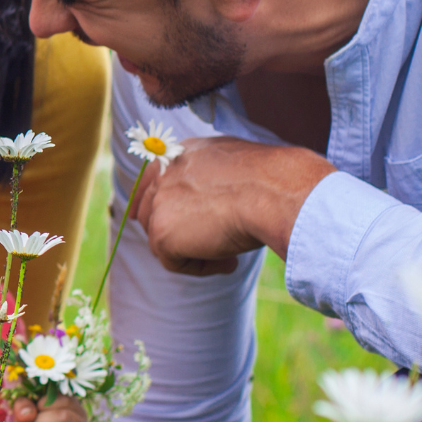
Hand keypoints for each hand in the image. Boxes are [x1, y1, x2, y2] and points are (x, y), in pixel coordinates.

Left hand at [136, 136, 332, 270]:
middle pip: (147, 212)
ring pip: (162, 240)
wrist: (274, 192)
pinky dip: (202, 267)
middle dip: (171, 234)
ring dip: (193, 252)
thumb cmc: (271, 182)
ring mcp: (159, 202)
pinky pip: (174, 262)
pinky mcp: (162, 232)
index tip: (161, 223)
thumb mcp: (237, 168)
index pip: (151, 180)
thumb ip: (214, 179)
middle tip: (207, 246)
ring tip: (230, 253)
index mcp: (181, 153)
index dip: (154, 205)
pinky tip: (230, 261)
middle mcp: (163, 173)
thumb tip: (214, 200)